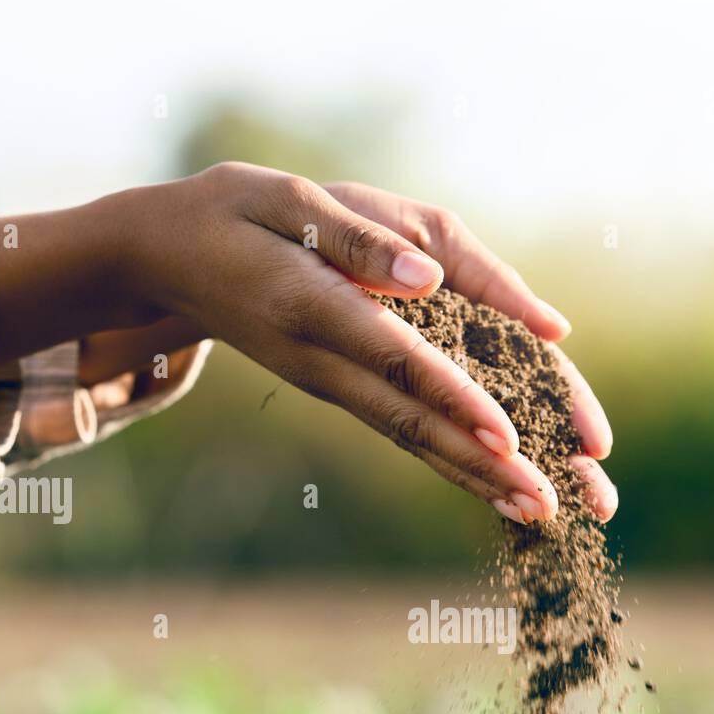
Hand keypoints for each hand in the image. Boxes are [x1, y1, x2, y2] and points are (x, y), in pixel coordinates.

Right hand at [127, 165, 615, 522]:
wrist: (167, 261)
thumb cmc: (233, 213)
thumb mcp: (288, 200)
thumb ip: (360, 242)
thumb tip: (428, 279)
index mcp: (315, 308)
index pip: (396, 359)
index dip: (454, 397)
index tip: (507, 436)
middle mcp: (326, 363)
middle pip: (415, 422)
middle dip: (484, 466)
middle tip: (546, 505)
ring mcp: (333, 384)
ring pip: (413, 439)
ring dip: (478, 479)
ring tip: (540, 512)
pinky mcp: (342, 390)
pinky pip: (405, 431)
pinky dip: (453, 460)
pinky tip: (499, 486)